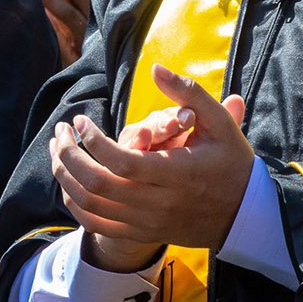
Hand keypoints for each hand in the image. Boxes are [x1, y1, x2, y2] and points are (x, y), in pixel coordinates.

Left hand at [52, 64, 252, 270]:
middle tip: (60, 132)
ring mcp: (147, 222)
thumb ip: (187, 93)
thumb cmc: (231, 162)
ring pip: (91, 205)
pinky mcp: (141, 232)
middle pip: (98, 184)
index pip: (122, 162)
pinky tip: (70, 180)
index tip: (80, 120)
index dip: (93, 141)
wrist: (244, 214)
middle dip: (69, 155)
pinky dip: (75, 202)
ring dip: (66, 176)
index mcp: (177, 174)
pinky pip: (96, 223)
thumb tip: (155, 68)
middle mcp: (158, 202)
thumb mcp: (219, 123)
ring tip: (58, 150)